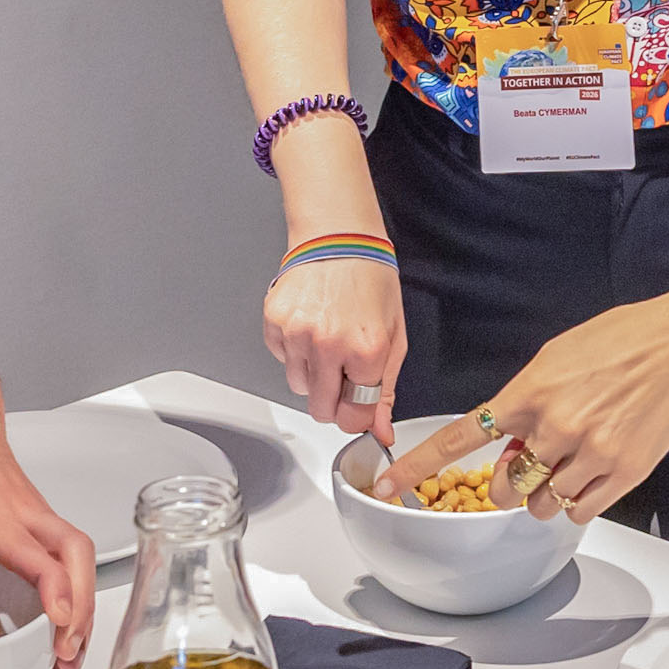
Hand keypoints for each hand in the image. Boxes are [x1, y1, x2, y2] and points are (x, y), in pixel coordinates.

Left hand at [0, 397, 99, 668]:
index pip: (27, 545)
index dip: (49, 583)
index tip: (57, 620)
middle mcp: (21, 509)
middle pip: (72, 555)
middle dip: (78, 606)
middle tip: (65, 655)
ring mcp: (37, 514)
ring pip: (80, 557)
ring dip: (83, 605)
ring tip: (70, 656)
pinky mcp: (42, 522)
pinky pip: (73, 558)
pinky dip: (77, 594)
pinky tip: (66, 629)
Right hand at [262, 246, 406, 452]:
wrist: (339, 237)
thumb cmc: (371, 279)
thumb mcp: (393, 336)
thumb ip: (385, 389)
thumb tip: (380, 431)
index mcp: (366, 349)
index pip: (354, 416)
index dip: (357, 415)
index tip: (358, 406)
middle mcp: (328, 345)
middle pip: (322, 410)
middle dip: (334, 400)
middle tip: (344, 372)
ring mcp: (297, 334)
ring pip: (299, 387)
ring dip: (314, 373)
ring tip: (328, 339)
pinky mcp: (274, 323)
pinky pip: (281, 359)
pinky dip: (295, 351)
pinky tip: (310, 325)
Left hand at [382, 272, 668, 524]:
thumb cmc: (617, 341)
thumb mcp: (554, 358)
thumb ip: (523, 402)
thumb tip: (507, 442)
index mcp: (528, 393)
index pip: (458, 437)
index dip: (417, 466)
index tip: (389, 486)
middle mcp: (553, 426)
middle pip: (503, 486)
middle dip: (507, 483)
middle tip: (529, 463)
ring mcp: (589, 452)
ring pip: (542, 505)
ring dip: (546, 494)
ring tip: (572, 461)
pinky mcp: (622, 472)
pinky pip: (579, 511)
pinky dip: (578, 502)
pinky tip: (591, 474)